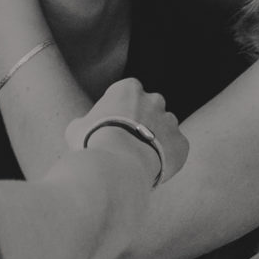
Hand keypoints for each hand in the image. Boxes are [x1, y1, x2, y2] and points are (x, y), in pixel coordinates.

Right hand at [65, 79, 186, 184]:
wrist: (118, 165)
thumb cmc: (93, 143)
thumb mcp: (76, 128)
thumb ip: (86, 122)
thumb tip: (83, 127)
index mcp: (128, 89)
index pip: (127, 93)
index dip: (119, 110)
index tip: (113, 125)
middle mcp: (153, 100)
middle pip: (150, 108)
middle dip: (142, 121)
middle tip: (128, 142)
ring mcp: (170, 121)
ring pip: (165, 128)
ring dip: (156, 139)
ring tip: (139, 159)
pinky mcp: (182, 143)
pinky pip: (175, 149)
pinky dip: (166, 157)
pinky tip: (151, 168)